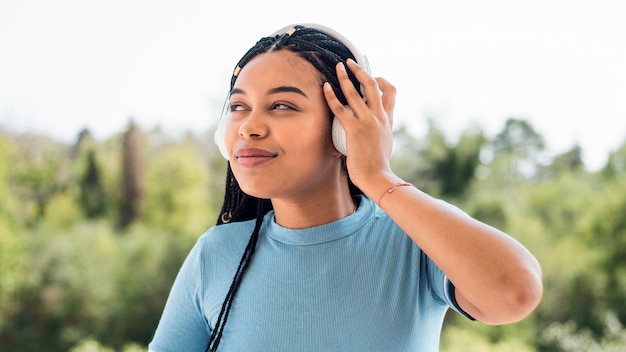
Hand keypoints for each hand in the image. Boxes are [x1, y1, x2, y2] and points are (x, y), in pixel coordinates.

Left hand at [323, 59, 398, 192]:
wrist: (377, 176)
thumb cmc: (378, 164)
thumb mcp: (385, 142)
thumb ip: (380, 130)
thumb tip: (373, 127)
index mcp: (388, 119)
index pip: (391, 91)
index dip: (382, 80)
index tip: (373, 77)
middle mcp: (379, 116)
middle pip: (372, 85)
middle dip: (360, 70)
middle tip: (350, 62)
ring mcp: (367, 121)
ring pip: (355, 92)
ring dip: (345, 76)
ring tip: (338, 67)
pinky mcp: (354, 129)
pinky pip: (340, 108)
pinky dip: (332, 95)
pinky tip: (326, 88)